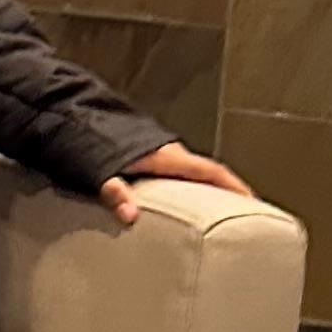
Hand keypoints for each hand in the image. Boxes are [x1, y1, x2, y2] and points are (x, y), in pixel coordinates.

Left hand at [100, 141, 255, 226]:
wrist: (76, 114)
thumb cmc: (90, 143)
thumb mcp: (101, 169)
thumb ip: (115, 192)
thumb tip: (130, 216)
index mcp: (167, 156)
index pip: (212, 171)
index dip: (235, 188)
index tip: (256, 204)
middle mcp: (170, 153)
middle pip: (209, 174)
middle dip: (229, 193)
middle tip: (246, 218)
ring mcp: (162, 153)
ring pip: (194, 174)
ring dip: (210, 192)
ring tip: (221, 218)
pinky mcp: (151, 157)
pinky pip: (180, 175)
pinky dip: (192, 189)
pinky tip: (186, 206)